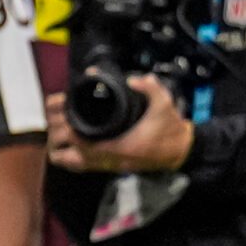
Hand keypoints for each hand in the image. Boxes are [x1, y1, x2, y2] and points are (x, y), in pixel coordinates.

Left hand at [45, 74, 194, 174]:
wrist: (182, 150)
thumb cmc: (171, 129)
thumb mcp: (164, 104)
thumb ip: (150, 89)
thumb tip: (134, 80)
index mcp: (125, 146)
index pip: (90, 147)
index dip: (75, 136)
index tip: (68, 122)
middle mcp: (116, 159)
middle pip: (80, 156)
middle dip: (68, 141)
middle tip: (63, 122)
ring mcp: (115, 164)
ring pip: (82, 164)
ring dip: (70, 150)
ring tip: (65, 131)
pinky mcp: (116, 166)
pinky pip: (90, 165)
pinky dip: (79, 156)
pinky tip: (75, 143)